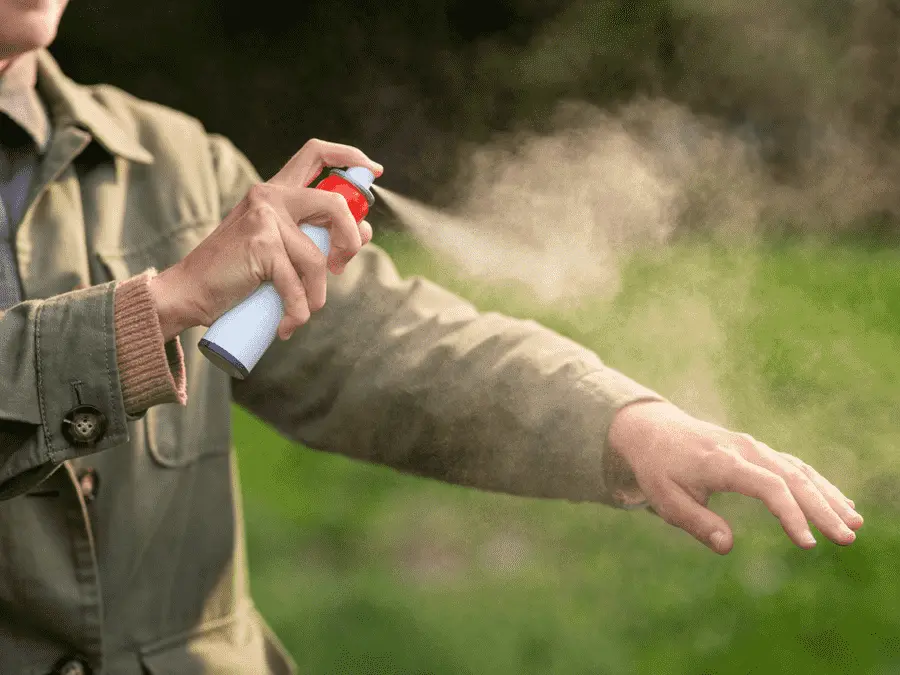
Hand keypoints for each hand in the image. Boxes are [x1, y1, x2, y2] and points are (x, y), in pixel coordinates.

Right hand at [148, 139, 381, 341]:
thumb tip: (363, 232)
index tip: (374, 171)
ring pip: (318, 258)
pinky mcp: (262, 244)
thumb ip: (312, 235)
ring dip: (317, 294)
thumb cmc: (236, 274)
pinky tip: (287, 324)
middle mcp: (270, 196)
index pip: (317, 154)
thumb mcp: (278, 246)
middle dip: (351, 238)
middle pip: (335, 203)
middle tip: (341, 265)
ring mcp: (265, 218)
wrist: (190, 292)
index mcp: (276, 192)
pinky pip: (298, 283)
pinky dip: (298, 310)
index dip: (351, 158)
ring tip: (303, 310)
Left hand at [606, 400, 863, 554]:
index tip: (807, 544)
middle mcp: (744, 449)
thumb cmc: (658, 468)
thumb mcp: (665, 499)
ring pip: (799, 470)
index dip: (791, 514)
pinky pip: (793, 466)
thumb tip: (727, 546)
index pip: (768, 486)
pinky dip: (818, 484)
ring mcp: (753, 447)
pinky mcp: (757, 451)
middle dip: (822, 509)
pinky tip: (839, 503)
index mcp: (722, 461)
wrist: (653, 430)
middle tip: (848, 538)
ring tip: (855, 524)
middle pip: (792, 477)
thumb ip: (696, 522)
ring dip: (828, 496)